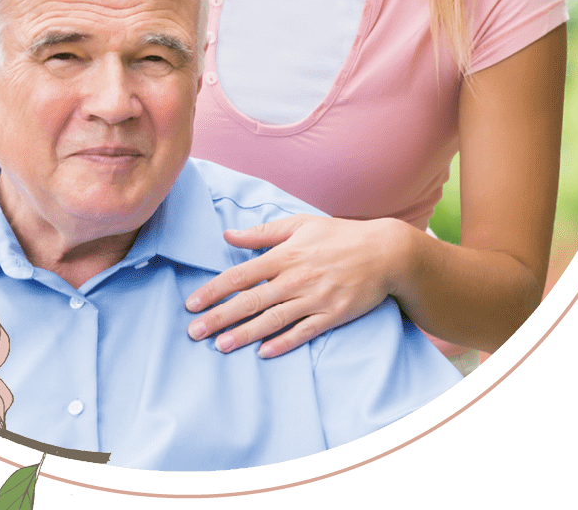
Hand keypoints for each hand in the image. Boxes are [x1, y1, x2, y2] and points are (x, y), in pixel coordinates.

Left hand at [185, 214, 400, 357]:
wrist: (385, 253)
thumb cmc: (339, 235)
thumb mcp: (300, 224)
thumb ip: (263, 232)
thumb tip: (228, 235)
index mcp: (285, 255)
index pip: (241, 275)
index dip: (214, 290)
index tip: (192, 302)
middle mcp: (296, 278)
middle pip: (251, 301)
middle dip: (220, 317)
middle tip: (193, 332)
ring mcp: (315, 299)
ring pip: (273, 320)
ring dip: (244, 334)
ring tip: (220, 346)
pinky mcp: (333, 315)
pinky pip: (303, 332)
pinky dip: (283, 343)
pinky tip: (263, 353)